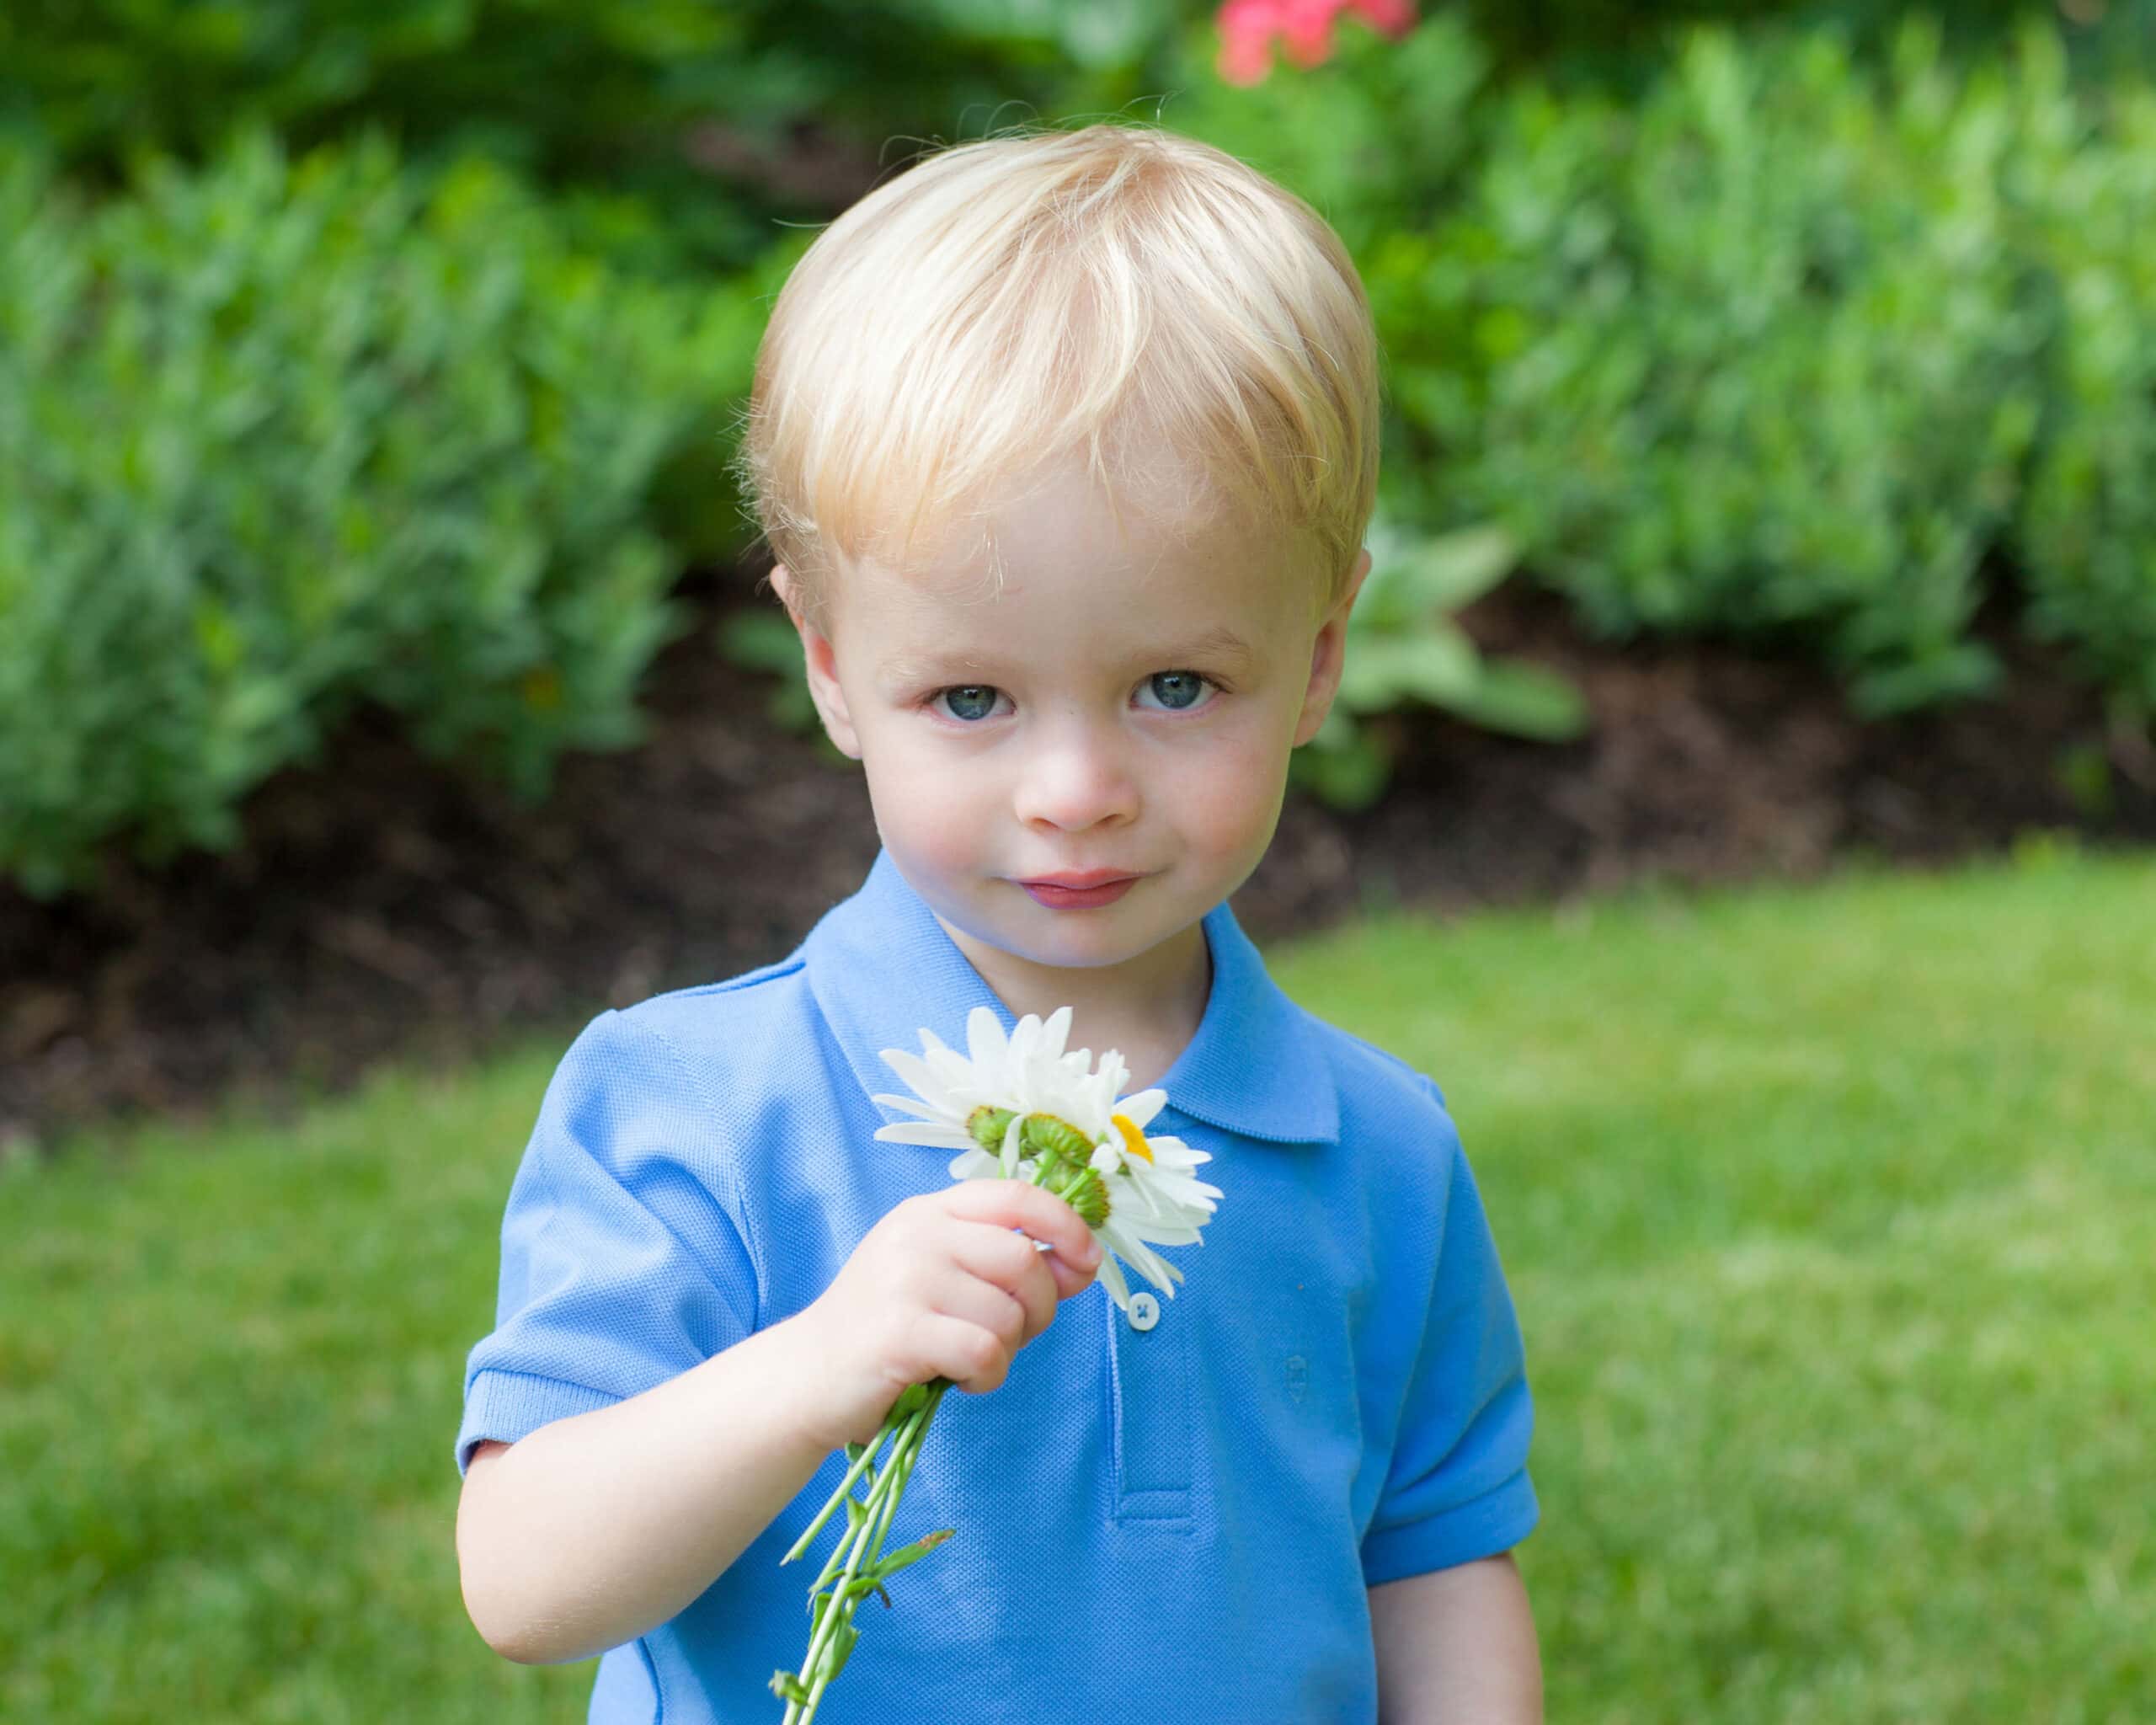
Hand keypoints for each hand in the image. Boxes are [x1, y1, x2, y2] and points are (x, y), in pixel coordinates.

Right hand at [791, 1180, 1101, 1450]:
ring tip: (971, 1360)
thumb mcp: (942, 1276)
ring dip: (1007, 1351)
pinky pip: (985, 1353)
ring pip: (1008, 1314)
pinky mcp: (899, 1332)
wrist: (808, 1375)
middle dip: (1041, 1308)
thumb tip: (1082, 1262)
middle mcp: (917, 1234)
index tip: (1088, 1261)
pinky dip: (987, 1377)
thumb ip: (1004, 1265)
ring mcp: (905, 1280)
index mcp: (931, 1211)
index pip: (1017, 1195)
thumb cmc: (888, 1328)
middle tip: (1014, 1335)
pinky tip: (959, 1379)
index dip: (1066, 1225)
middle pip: (1024, 1260)